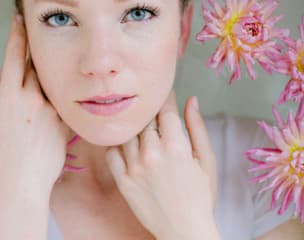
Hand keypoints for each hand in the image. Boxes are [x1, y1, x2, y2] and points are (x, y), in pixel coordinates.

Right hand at [0, 14, 72, 202]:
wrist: (22, 185)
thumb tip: (3, 78)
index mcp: (8, 98)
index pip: (13, 57)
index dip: (16, 35)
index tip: (18, 19)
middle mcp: (31, 98)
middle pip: (35, 65)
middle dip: (34, 56)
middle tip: (36, 50)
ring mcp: (50, 109)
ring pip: (51, 81)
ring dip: (47, 76)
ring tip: (44, 85)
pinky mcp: (64, 121)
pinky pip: (61, 100)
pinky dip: (57, 96)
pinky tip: (55, 103)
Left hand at [105, 90, 218, 239]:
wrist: (184, 231)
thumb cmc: (200, 195)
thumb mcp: (207, 160)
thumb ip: (197, 127)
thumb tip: (191, 99)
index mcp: (175, 146)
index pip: (165, 109)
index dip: (165, 97)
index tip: (164, 93)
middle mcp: (152, 153)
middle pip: (145, 118)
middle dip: (149, 111)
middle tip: (151, 110)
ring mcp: (134, 167)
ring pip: (127, 131)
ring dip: (133, 126)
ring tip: (139, 125)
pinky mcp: (122, 180)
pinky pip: (111, 152)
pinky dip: (116, 144)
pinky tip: (125, 143)